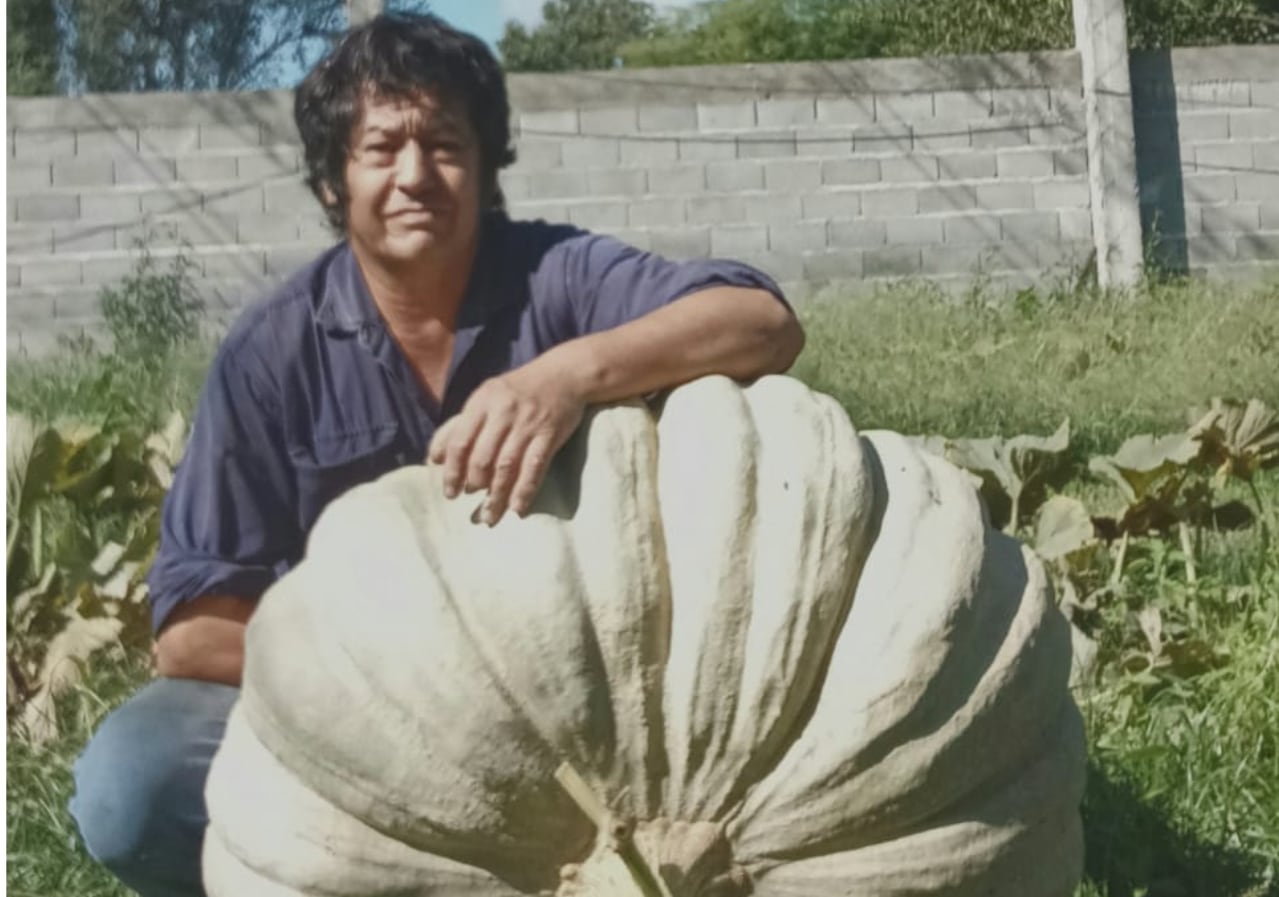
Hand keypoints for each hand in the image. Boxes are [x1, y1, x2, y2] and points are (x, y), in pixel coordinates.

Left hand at [427, 362, 584, 525]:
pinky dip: (525, 491)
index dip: (452, 470)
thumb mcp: (485, 397)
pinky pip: (534, 468)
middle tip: (471, 498)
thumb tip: (434, 458)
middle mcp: (503, 412)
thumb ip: (459, 425)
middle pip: (482, 458)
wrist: (564, 374)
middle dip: (474, 484)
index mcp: (482, 401)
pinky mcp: (549, 435)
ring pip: (507, 467)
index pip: (460, 441)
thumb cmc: (517, 389)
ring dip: (497, 496)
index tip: (450, 491)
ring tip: (490, 516)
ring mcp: (528, 424)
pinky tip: (518, 509)